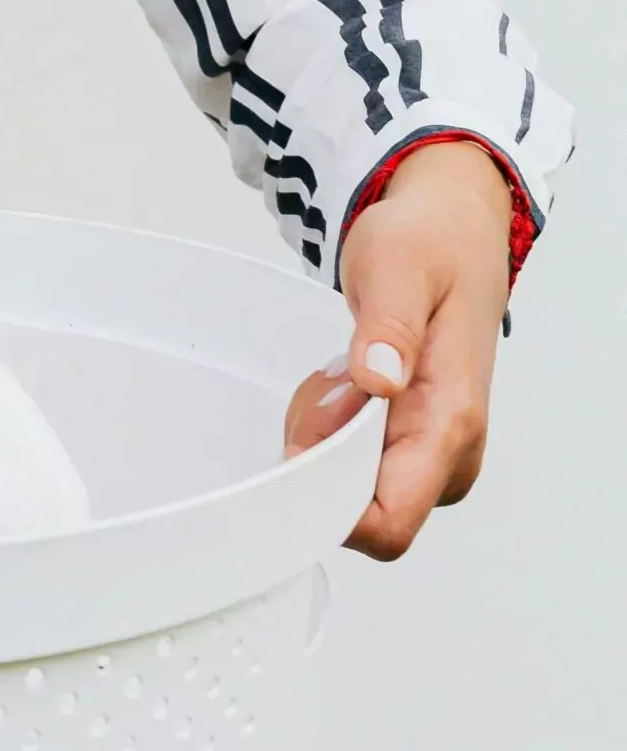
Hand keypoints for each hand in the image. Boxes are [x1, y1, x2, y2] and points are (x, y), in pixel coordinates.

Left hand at [283, 139, 517, 559]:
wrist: (454, 227)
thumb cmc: (430, 245)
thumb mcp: (399, 267)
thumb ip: (390, 326)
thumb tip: (379, 380)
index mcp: (452, 419)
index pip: (391, 522)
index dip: (329, 513)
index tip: (297, 454)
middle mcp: (449, 450)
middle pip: (358, 513)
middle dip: (317, 464)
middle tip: (327, 386)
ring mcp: (433, 451)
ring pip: (349, 491)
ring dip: (321, 443)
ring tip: (338, 375)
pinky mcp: (413, 442)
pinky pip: (350, 467)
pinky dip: (329, 434)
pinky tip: (343, 385)